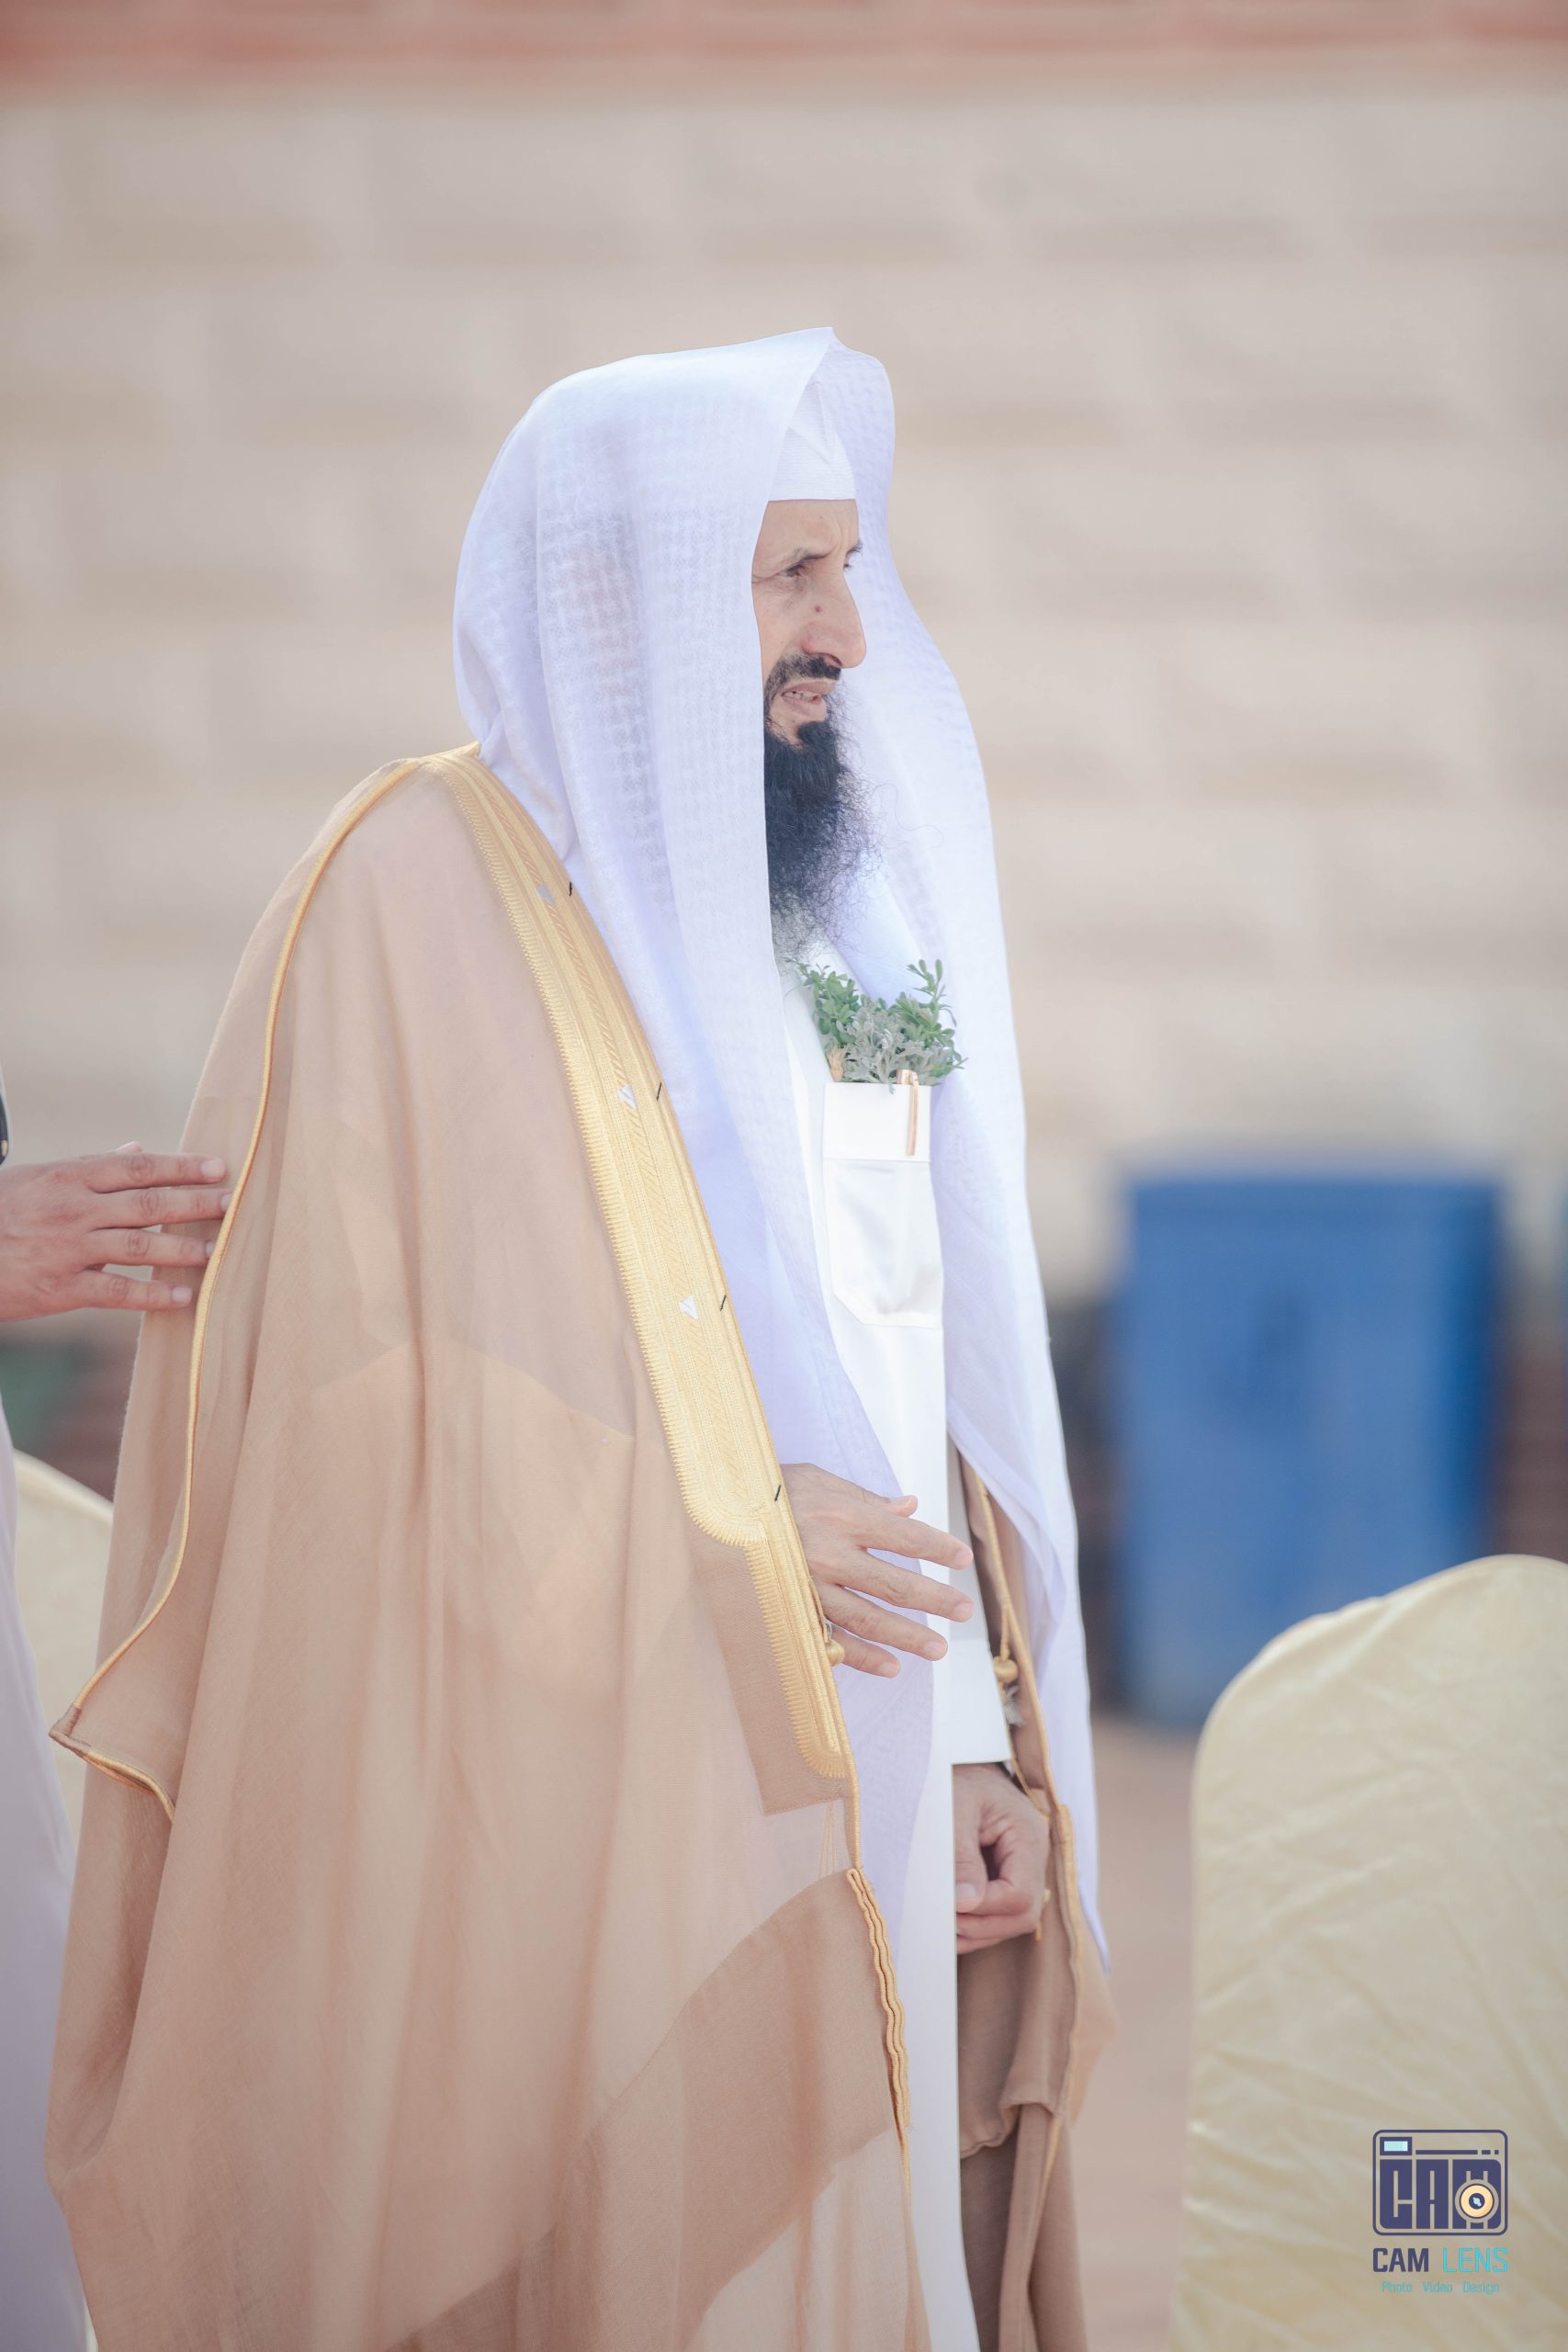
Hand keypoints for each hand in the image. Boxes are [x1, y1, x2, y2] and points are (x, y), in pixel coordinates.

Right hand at [0, 1146, 229, 1320]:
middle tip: (229, 1203)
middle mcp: (74, 1210)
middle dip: (193, 1203)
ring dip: (182, 1249)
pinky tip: (183, 1296)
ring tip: (215, 1250)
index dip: (181, 1167)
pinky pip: (117, 1291)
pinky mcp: (63, 1289)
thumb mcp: (40, 1178)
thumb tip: (136, 1149)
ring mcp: (69, 1250)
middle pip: (146, 1203)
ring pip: (139, 1246)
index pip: (138, 1167)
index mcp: (70, 1178)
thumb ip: (92, 1166)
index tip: (216, 1167)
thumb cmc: (1, 1211)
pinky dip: (154, 1294)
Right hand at [780, 1461, 973, 1677]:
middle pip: (894, 1582)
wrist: (713, 1507)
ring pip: (867, 1616)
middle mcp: (831, 1553)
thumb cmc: (768, 1486)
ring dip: (905, 1635)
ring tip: (936, 1649)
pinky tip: (890, 1667)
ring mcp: (810, 1585)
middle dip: (933, 1599)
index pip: (905, 1536)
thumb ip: (865, 1499)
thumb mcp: (819, 1480)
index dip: (937, 1548)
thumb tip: (908, 1507)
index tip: (963, 1559)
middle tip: (963, 1611)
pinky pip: (830, 1637)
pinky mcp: (791, 1607)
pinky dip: (861, 1656)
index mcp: (843, 1515)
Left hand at [953, 1761, 1049, 1953]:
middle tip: (945, 1920)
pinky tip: (951, 1923)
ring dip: (979, 1930)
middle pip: (1024, 1914)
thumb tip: (965, 1903)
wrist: (954, 1761)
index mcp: (1027, 1834)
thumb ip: (961, 1855)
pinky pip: (1000, 1913)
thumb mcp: (953, 1809)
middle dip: (984, 1925)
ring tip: (943, 1924)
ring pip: (1013, 1920)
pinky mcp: (1006, 1875)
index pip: (1021, 1894)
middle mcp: (1032, 1855)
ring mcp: (1022, 1867)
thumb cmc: (954, 1777)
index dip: (987, 1909)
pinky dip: (977, 1925)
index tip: (951, 1906)